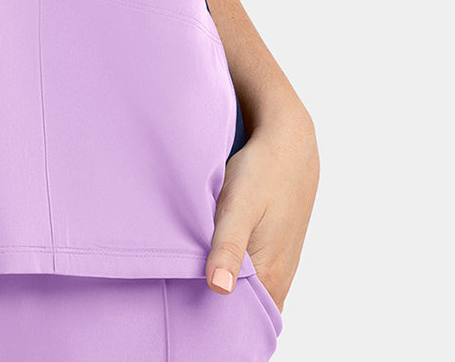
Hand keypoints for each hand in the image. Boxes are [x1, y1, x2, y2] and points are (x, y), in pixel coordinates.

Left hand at [205, 102, 319, 312]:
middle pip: (246, 313)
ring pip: (249, 294)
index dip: (215, 326)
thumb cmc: (262, 172)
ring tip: (190, 283)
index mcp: (271, 277)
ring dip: (225, 291)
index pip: (242, 323)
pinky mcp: (274, 249)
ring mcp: (278, 265)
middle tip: (182, 301)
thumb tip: (219, 288)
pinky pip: (253, 276)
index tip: (187, 319)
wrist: (289, 143)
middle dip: (217, 314)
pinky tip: (211, 261)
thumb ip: (228, 247)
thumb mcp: (238, 205)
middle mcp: (278, 279)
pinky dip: (234, 275)